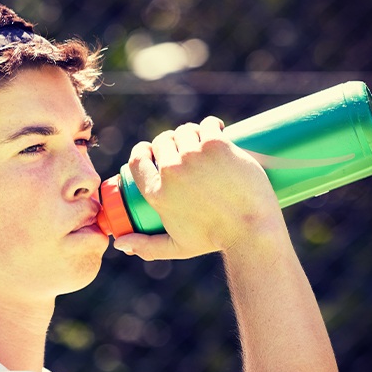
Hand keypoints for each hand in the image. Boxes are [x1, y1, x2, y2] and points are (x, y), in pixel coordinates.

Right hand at [113, 116, 283, 259]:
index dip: (143, 150)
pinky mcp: (217, 145)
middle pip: (162, 141)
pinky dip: (211, 125)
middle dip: (170, 142)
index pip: (138, 160)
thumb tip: (119, 243)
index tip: (153, 150)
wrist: (252, 230)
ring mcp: (194, 156)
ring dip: (191, 133)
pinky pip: (207, 124)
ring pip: (185, 130)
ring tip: (202, 143)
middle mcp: (171, 171)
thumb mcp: (176, 247)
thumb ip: (146, 248)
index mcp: (156, 192)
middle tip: (185, 150)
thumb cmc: (214, 240)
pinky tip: (215, 128)